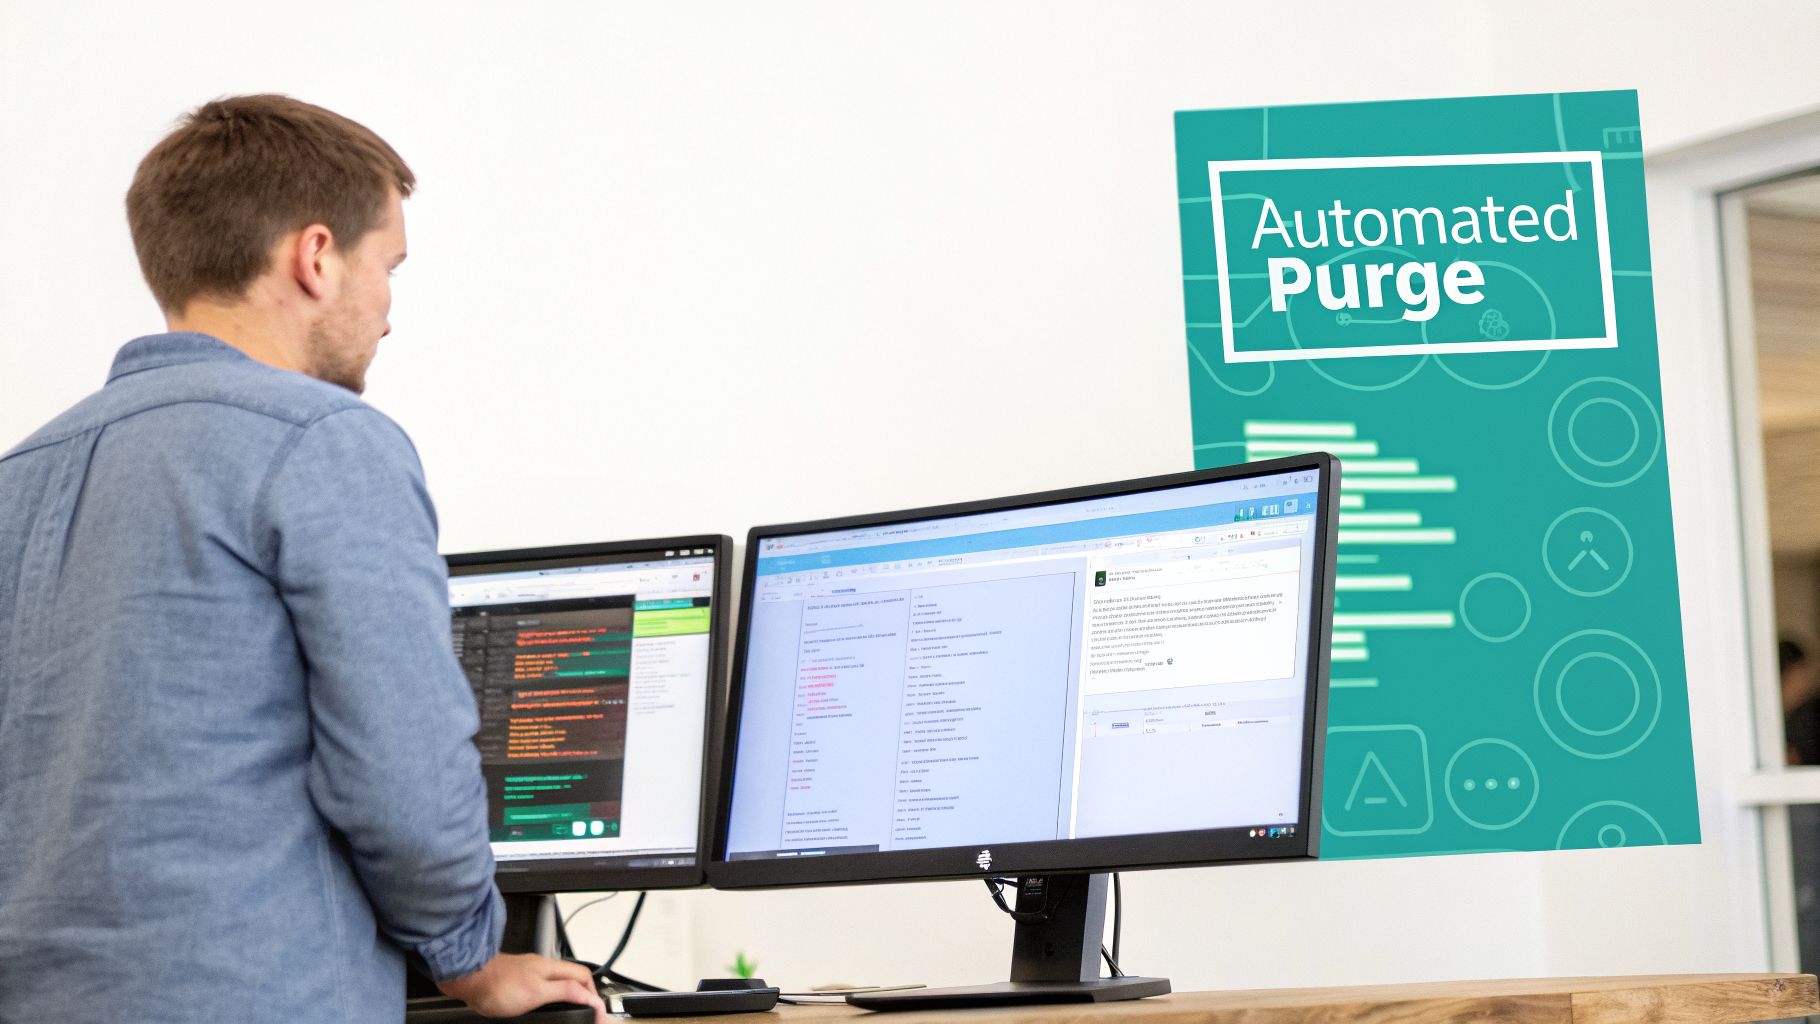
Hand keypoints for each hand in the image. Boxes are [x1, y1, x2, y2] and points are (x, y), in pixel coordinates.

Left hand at [437, 952, 607, 1022]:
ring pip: (557, 984)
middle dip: (584, 995)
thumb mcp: (538, 993)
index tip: (597, 1012)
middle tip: (589, 1011)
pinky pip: (541, 989)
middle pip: (573, 979)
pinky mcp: (518, 983)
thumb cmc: (498, 985)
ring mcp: (530, 974)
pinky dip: (550, 999)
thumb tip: (589, 996)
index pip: (584, 977)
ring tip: (573, 1010)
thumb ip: (565, 991)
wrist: (469, 980)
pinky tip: (545, 1008)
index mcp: (551, 968)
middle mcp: (543, 969)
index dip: (593, 994)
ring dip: (568, 996)